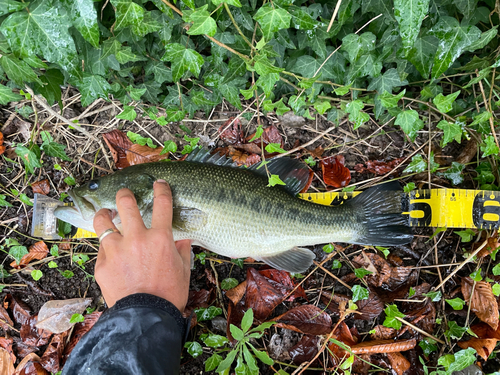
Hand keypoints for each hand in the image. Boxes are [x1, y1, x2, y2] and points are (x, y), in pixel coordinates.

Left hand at [93, 180, 191, 311]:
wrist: (145, 317)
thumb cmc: (168, 294)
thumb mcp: (183, 270)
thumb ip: (182, 250)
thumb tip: (182, 239)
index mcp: (160, 238)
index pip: (162, 204)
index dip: (161, 189)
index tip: (159, 183)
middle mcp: (136, 238)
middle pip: (126, 203)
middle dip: (125, 194)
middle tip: (125, 195)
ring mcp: (116, 250)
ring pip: (103, 220)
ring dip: (104, 214)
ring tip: (105, 215)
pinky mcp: (101, 265)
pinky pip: (101, 250)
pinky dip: (107, 249)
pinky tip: (111, 255)